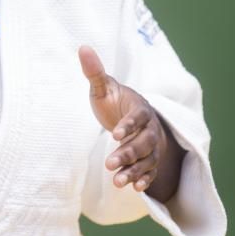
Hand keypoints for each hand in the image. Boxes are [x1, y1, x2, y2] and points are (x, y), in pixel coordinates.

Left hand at [78, 45, 173, 193]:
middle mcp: (150, 128)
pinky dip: (144, 179)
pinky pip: (150, 170)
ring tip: (117, 181)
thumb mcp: (103, 87)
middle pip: (145, 142)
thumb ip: (94, 72)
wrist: (128, 115)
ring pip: (147, 159)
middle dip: (128, 153)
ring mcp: (152, 145)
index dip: (128, 125)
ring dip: (134, 170)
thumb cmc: (114, 101)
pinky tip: (134, 189)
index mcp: (140, 108)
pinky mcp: (150, 159)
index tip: (114, 134)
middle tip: (109, 163)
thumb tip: (82, 47)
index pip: (138, 116)